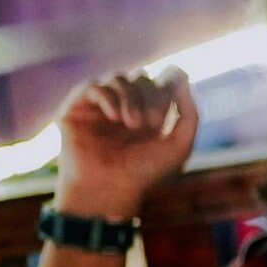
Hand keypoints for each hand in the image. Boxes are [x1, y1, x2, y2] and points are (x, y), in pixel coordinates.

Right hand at [53, 67, 197, 220]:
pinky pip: (93, 86)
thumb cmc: (144, 172)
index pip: (164, 79)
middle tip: (151, 124)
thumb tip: (184, 77)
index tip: (173, 91)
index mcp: (152, 112)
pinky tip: (115, 118)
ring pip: (119, 78)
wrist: (109, 189)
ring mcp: (101, 105)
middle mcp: (126, 106)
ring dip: (131, 98)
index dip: (172, 79)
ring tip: (132, 125)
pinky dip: (108, 97)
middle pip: (143, 78)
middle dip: (152, 97)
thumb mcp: (179, 146)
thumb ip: (190, 114)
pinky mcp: (77, 107)